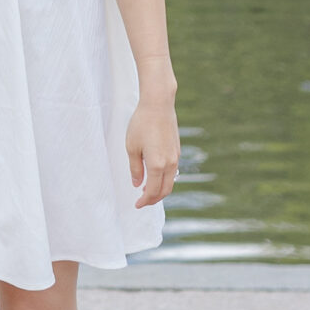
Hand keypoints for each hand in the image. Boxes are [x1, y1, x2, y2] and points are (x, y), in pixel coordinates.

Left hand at [126, 90, 179, 205]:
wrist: (158, 105)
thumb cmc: (141, 124)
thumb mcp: (132, 147)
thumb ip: (135, 168)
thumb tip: (137, 184)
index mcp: (157, 164)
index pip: (152, 191)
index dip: (144, 201)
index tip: (136, 205)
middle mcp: (169, 163)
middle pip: (165, 190)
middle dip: (153, 199)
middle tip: (142, 201)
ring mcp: (175, 157)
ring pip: (170, 182)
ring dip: (160, 190)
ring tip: (147, 190)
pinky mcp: (177, 150)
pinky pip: (172, 171)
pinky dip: (164, 179)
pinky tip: (155, 176)